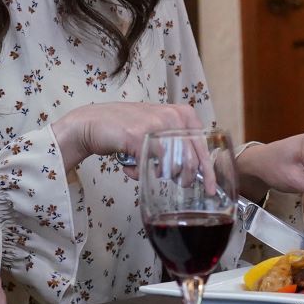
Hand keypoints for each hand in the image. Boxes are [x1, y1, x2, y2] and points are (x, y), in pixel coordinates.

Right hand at [51, 98, 201, 173]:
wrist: (92, 123)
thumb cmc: (126, 129)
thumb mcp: (159, 129)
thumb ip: (178, 142)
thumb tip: (197, 170)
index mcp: (183, 113)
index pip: (203, 147)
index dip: (209, 172)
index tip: (211, 190)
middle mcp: (173, 116)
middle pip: (192, 161)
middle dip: (186, 179)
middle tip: (177, 184)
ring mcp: (156, 124)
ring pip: (174, 166)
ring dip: (159, 175)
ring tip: (144, 167)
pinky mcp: (139, 136)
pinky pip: (149, 167)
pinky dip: (139, 173)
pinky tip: (130, 167)